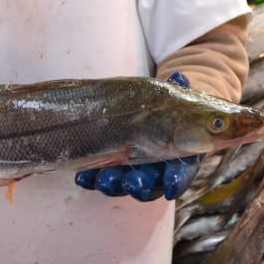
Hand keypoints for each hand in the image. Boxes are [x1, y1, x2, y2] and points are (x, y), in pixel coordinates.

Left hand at [74, 72, 201, 201]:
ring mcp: (135, 172)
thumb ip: (179, 90)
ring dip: (115, 184)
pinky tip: (83, 177)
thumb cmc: (169, 108)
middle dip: (141, 185)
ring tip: (104, 181)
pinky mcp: (114, 171)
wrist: (151, 114)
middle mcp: (157, 170)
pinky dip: (93, 179)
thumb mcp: (174, 98)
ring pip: (126, 184)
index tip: (171, 186)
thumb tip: (178, 76)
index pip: (180, 172)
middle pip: (151, 183)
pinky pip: (104, 178)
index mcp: (179, 156)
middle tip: (132, 184)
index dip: (176, 180)